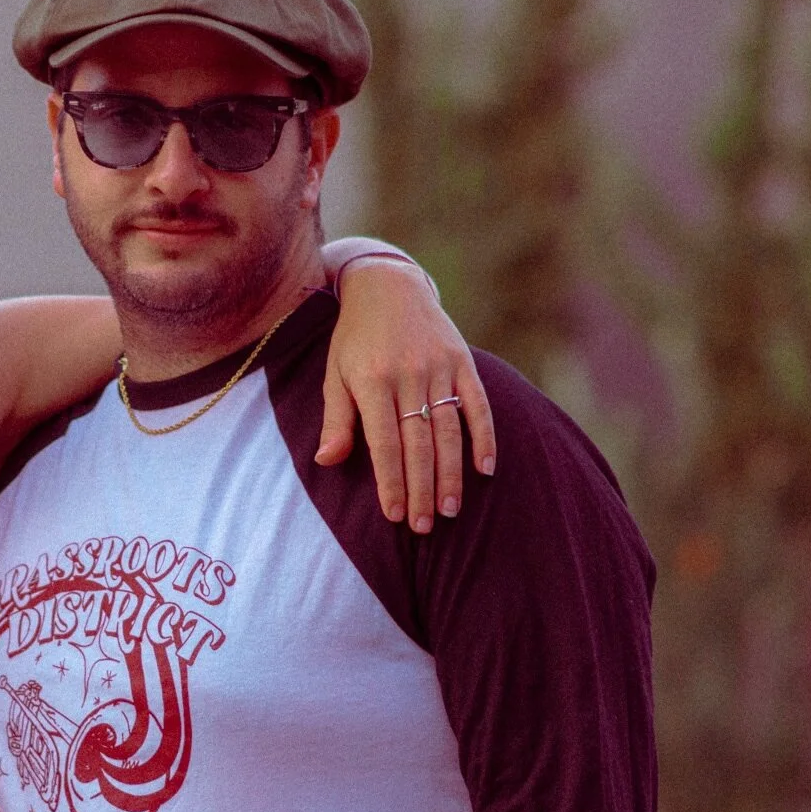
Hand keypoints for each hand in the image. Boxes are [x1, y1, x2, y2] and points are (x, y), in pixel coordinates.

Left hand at [316, 259, 495, 531]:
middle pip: (419, 444)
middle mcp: (408, 376)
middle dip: (421, 489)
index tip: (393, 515)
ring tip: (449, 510)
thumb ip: (336, 419)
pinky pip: (477, 404)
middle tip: (424, 526)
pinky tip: (485, 469)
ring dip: (451, 474)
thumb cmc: (353, 339)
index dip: (391, 481)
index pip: (384, 444)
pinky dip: (483, 437)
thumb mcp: (335, 374)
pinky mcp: (462, 360)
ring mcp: (439, 367)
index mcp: (372, 382)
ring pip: (449, 431)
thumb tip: (326, 461)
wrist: (387, 285)